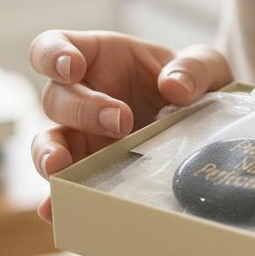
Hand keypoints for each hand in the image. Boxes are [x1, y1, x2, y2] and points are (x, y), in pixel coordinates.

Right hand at [28, 29, 232, 220]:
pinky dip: (56, 197)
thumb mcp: (206, 67)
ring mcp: (80, 137)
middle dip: (83, 108)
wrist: (207, 130)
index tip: (72, 67)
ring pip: (47, 143)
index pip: (54, 46)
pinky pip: (63, 185)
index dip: (54, 54)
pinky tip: (57, 209)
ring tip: (59, 169)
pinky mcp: (87, 172)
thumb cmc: (194, 85)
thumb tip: (175, 88)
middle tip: (122, 122)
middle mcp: (81, 96)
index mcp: (98, 58)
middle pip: (56, 98)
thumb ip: (195, 67)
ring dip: (48, 155)